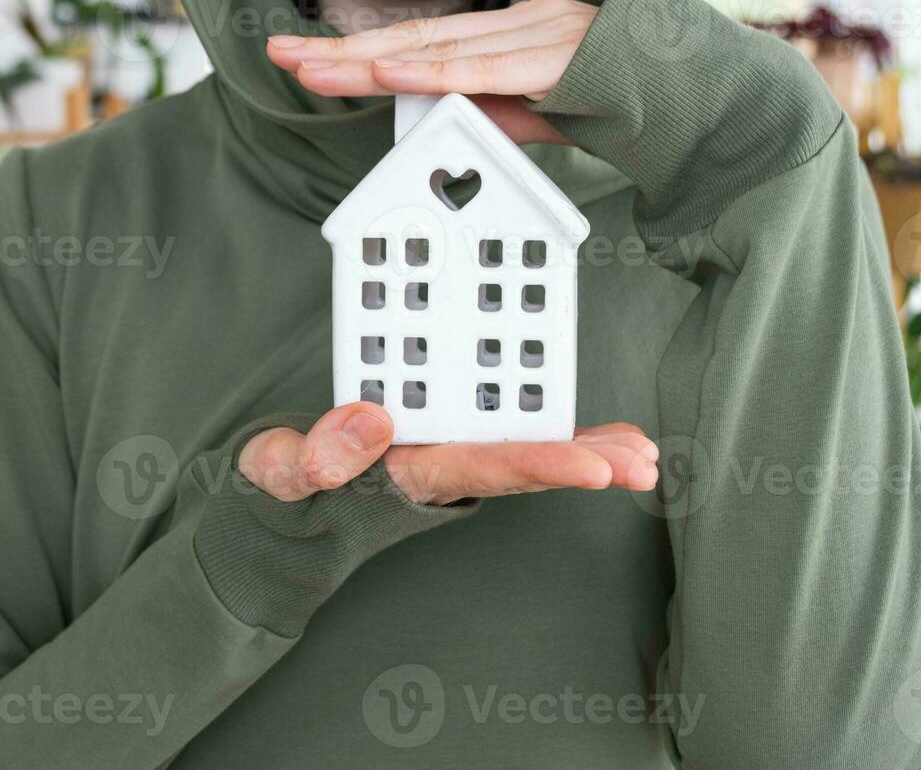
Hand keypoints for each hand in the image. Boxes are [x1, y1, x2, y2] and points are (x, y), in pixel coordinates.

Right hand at [238, 402, 657, 505]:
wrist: (275, 497)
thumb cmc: (279, 482)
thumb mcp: (275, 469)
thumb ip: (311, 456)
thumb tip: (369, 421)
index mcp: (402, 475)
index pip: (478, 468)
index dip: (537, 464)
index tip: (593, 468)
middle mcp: (437, 471)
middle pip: (520, 468)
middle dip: (584, 465)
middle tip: (645, 465)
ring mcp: (446, 460)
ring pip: (525, 456)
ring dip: (588, 455)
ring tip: (646, 454)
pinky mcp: (448, 443)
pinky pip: (512, 439)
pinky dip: (564, 437)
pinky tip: (613, 438)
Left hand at [263, 0, 597, 145]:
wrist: (703, 99)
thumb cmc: (628, 103)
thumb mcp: (541, 117)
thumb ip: (491, 114)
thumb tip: (435, 121)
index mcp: (512, 33)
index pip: (423, 39)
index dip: (360, 49)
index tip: (307, 59)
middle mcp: (519, 23)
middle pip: (415, 36)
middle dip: (342, 50)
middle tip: (282, 56)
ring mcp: (538, 34)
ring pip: (437, 48)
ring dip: (368, 61)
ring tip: (312, 69)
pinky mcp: (556, 57)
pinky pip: (482, 67)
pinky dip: (429, 70)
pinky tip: (384, 71)